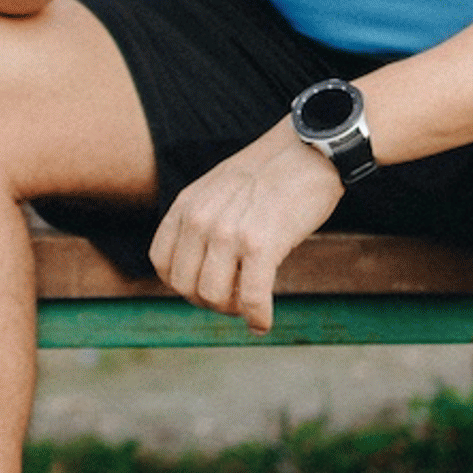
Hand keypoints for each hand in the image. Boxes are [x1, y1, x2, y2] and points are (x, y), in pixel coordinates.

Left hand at [148, 118, 339, 333]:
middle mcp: (201, 220)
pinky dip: (257, 317)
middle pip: (185, 286)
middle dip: (207, 301)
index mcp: (187, 205)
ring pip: (213, 297)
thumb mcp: (218, 188)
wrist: (311, 150)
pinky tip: (263, 322)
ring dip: (231, 310)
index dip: (181, 283)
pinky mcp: (262, 245)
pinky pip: (250, 298)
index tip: (203, 286)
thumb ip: (202, 218)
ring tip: (248, 304)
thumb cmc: (271, 173)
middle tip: (232, 299)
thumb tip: (201, 263)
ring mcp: (229, 233)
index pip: (161, 263)